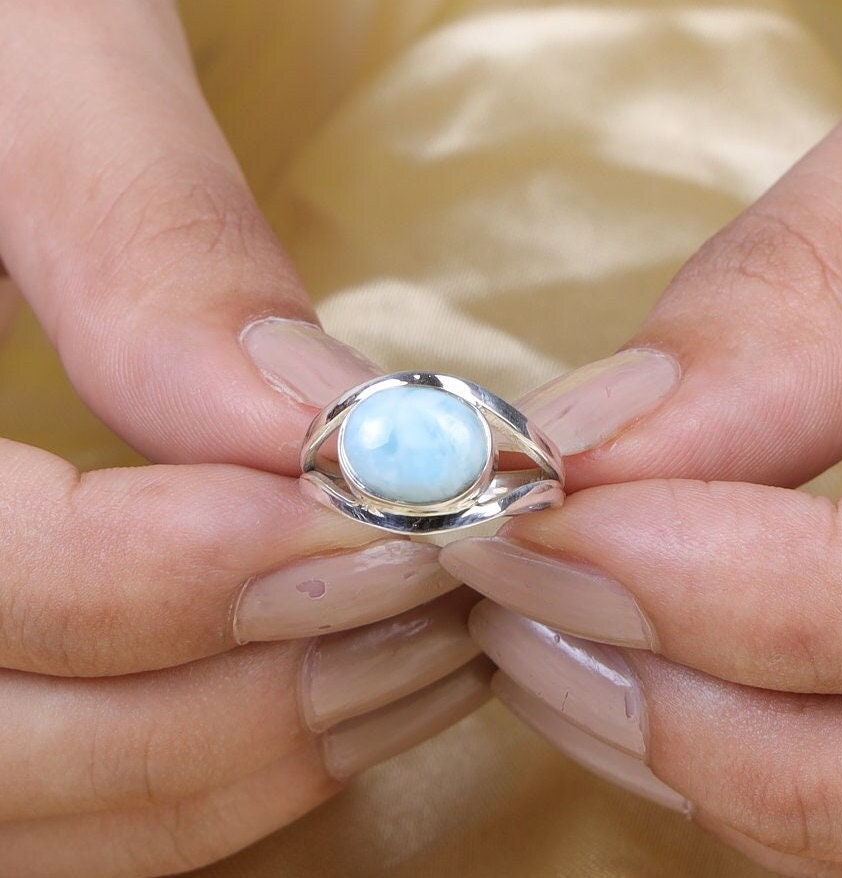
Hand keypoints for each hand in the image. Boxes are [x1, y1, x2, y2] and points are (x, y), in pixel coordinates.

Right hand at [0, 3, 485, 873]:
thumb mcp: (20, 65)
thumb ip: (149, 244)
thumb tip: (329, 429)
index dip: (198, 574)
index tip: (399, 519)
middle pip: (30, 752)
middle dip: (270, 693)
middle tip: (444, 593)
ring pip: (67, 813)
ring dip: (271, 754)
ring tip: (431, 647)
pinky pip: (84, 808)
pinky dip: (223, 777)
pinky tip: (342, 685)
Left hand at [440, 72, 841, 876]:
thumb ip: (782, 303)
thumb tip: (592, 434)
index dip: (683, 582)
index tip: (523, 511)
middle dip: (642, 685)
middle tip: (500, 576)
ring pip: (829, 814)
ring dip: (651, 739)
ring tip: (527, 626)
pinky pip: (827, 797)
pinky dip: (700, 756)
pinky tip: (615, 664)